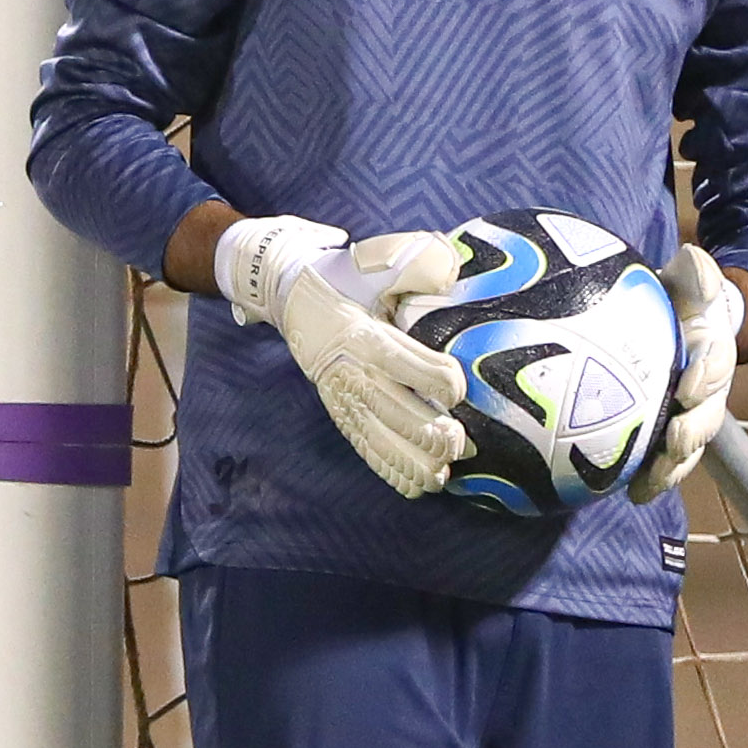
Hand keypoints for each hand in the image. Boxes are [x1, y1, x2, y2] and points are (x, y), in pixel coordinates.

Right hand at [217, 211, 465, 501]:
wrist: (289, 293)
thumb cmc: (342, 277)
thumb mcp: (374, 261)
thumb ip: (413, 263)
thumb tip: (449, 270)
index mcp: (360, 334)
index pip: (402, 362)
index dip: (437, 379)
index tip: (459, 387)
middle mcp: (349, 370)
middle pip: (391, 410)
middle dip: (427, 432)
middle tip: (457, 441)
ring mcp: (341, 395)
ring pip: (378, 437)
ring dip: (410, 461)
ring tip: (441, 474)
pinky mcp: (338, 410)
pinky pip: (362, 446)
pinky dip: (388, 469)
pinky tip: (414, 485)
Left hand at [660, 247, 747, 487]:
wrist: (689, 321)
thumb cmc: (682, 295)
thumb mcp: (689, 275)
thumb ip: (696, 271)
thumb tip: (692, 256)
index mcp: (714, 350)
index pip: (716, 364)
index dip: (707, 376)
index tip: (689, 385)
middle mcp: (710, 389)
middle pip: (708, 417)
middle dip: (693, 432)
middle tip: (674, 442)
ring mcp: (693, 415)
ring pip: (689, 448)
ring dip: (673, 468)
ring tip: (649, 485)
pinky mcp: (671, 434)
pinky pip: (664, 461)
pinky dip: (651, 480)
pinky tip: (631, 495)